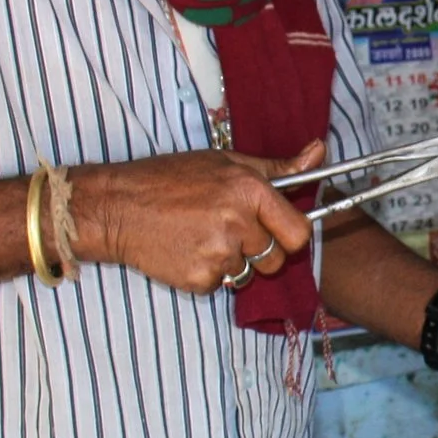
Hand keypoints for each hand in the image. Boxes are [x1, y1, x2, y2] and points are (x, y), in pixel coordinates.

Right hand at [74, 141, 323, 294]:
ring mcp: (218, 255)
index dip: (290, 234)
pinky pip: (220, 285)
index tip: (277, 230)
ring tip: (202, 236)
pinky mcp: (199, 279)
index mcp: (249, 191)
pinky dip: (208, 274)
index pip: (299, 232)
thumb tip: (320, 152)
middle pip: (277, 259)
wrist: (117, 208)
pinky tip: (186, 250)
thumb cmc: (170, 180)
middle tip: (230, 232)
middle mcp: (238, 223)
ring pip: (248, 274)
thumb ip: (278, 167)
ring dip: (232, 262)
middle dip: (262, 252)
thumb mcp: (226, 162)